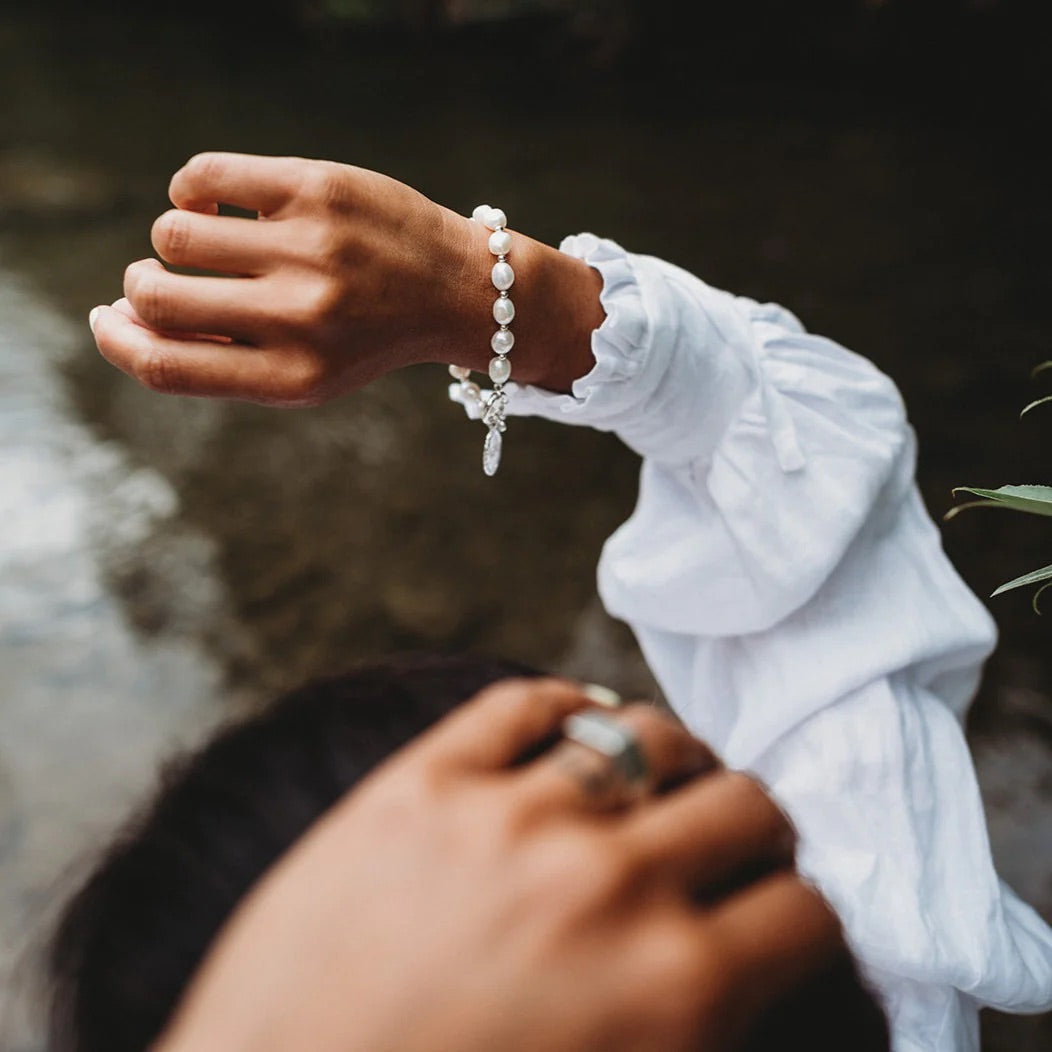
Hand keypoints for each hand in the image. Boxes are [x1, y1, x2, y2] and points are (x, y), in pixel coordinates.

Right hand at [90, 153, 601, 404]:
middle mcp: (300, 317)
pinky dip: (193, 188)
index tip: (107, 318)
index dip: (117, 341)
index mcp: (293, 378)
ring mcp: (309, 248)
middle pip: (155, 296)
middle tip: (165, 279)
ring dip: (175, 238)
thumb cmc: (365, 335)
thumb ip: (221, 359)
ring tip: (212, 241)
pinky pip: (204, 175)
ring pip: (174, 231)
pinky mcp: (317, 188)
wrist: (458, 290)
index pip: (166, 365)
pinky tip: (221, 203)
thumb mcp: (304, 373)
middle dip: (142, 287)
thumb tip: (120, 318)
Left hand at [154, 679, 860, 1051]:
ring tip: (661, 783)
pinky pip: (525, 704)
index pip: (805, 910)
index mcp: (671, 989)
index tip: (784, 914)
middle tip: (731, 848)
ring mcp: (509, 817)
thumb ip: (699, 1039)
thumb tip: (746, 984)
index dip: (806, 914)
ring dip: (674, 759)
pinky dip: (567, 707)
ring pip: (644, 735)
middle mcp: (605, 883)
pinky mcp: (422, 782)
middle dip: (757, 830)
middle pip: (743, 804)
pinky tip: (577, 728)